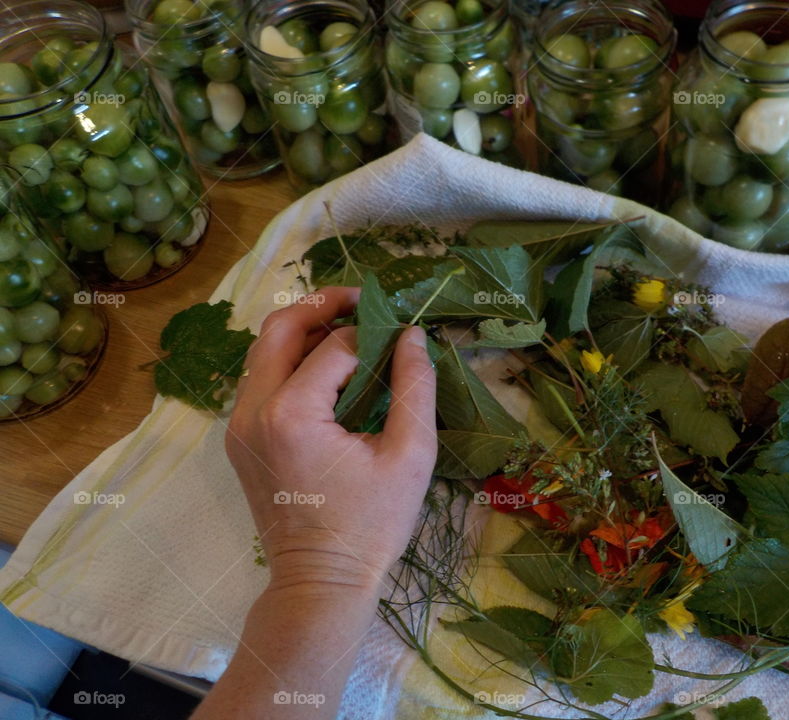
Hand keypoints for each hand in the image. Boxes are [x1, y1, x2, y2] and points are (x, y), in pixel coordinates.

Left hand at [225, 287, 436, 594]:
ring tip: (347, 328)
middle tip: (363, 300)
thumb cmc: (372, 526)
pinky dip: (290, 362)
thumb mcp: (410, 456)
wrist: (320, 582)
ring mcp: (238, 425)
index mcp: (291, 413)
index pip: (335, 346)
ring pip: (263, 351)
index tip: (404, 335)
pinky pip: (259, 380)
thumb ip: (414, 387)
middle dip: (322, 306)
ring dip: (302, 331)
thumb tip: (413, 335)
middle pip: (279, 329)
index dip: (374, 333)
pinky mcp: (239, 439)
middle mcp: (253, 410)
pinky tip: (326, 368)